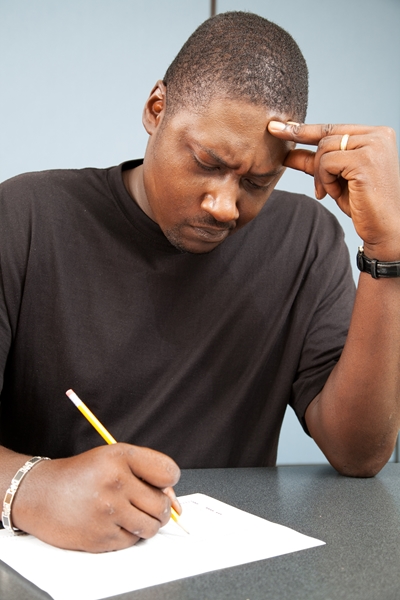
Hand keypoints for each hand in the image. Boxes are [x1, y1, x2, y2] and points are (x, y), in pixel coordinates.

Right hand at [11, 444, 179, 551]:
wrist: (39, 493)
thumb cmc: (79, 475)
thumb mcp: (112, 459)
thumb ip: (147, 475)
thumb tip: (177, 505)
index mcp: (120, 456)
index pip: (168, 472)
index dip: (169, 481)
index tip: (161, 484)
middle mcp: (115, 481)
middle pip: (163, 505)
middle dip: (160, 508)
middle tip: (144, 503)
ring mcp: (108, 510)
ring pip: (152, 527)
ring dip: (146, 523)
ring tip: (128, 513)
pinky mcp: (100, 536)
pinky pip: (132, 541)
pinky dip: (127, 534)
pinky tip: (111, 522)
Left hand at [268, 121, 399, 259]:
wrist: (386, 229)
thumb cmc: (364, 205)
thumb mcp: (336, 179)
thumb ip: (315, 164)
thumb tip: (287, 153)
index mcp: (375, 134)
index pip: (332, 128)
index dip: (303, 129)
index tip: (277, 127)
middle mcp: (378, 135)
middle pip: (325, 138)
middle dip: (315, 165)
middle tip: (321, 190)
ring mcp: (374, 146)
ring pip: (323, 149)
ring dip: (321, 175)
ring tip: (333, 192)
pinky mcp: (365, 161)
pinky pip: (327, 163)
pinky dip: (326, 181)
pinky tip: (337, 193)